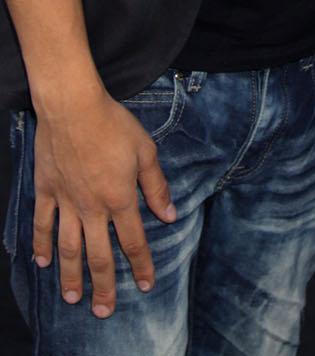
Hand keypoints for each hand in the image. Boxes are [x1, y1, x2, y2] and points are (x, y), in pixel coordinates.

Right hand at [32, 86, 174, 317]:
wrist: (74, 107)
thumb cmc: (113, 124)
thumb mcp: (145, 151)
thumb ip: (156, 186)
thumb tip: (169, 215)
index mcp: (119, 199)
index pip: (133, 242)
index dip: (141, 266)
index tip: (145, 285)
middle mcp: (92, 207)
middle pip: (98, 256)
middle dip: (103, 287)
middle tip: (104, 312)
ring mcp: (66, 201)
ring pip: (68, 248)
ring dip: (71, 276)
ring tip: (73, 298)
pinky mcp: (46, 191)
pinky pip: (42, 224)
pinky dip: (41, 246)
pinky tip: (42, 263)